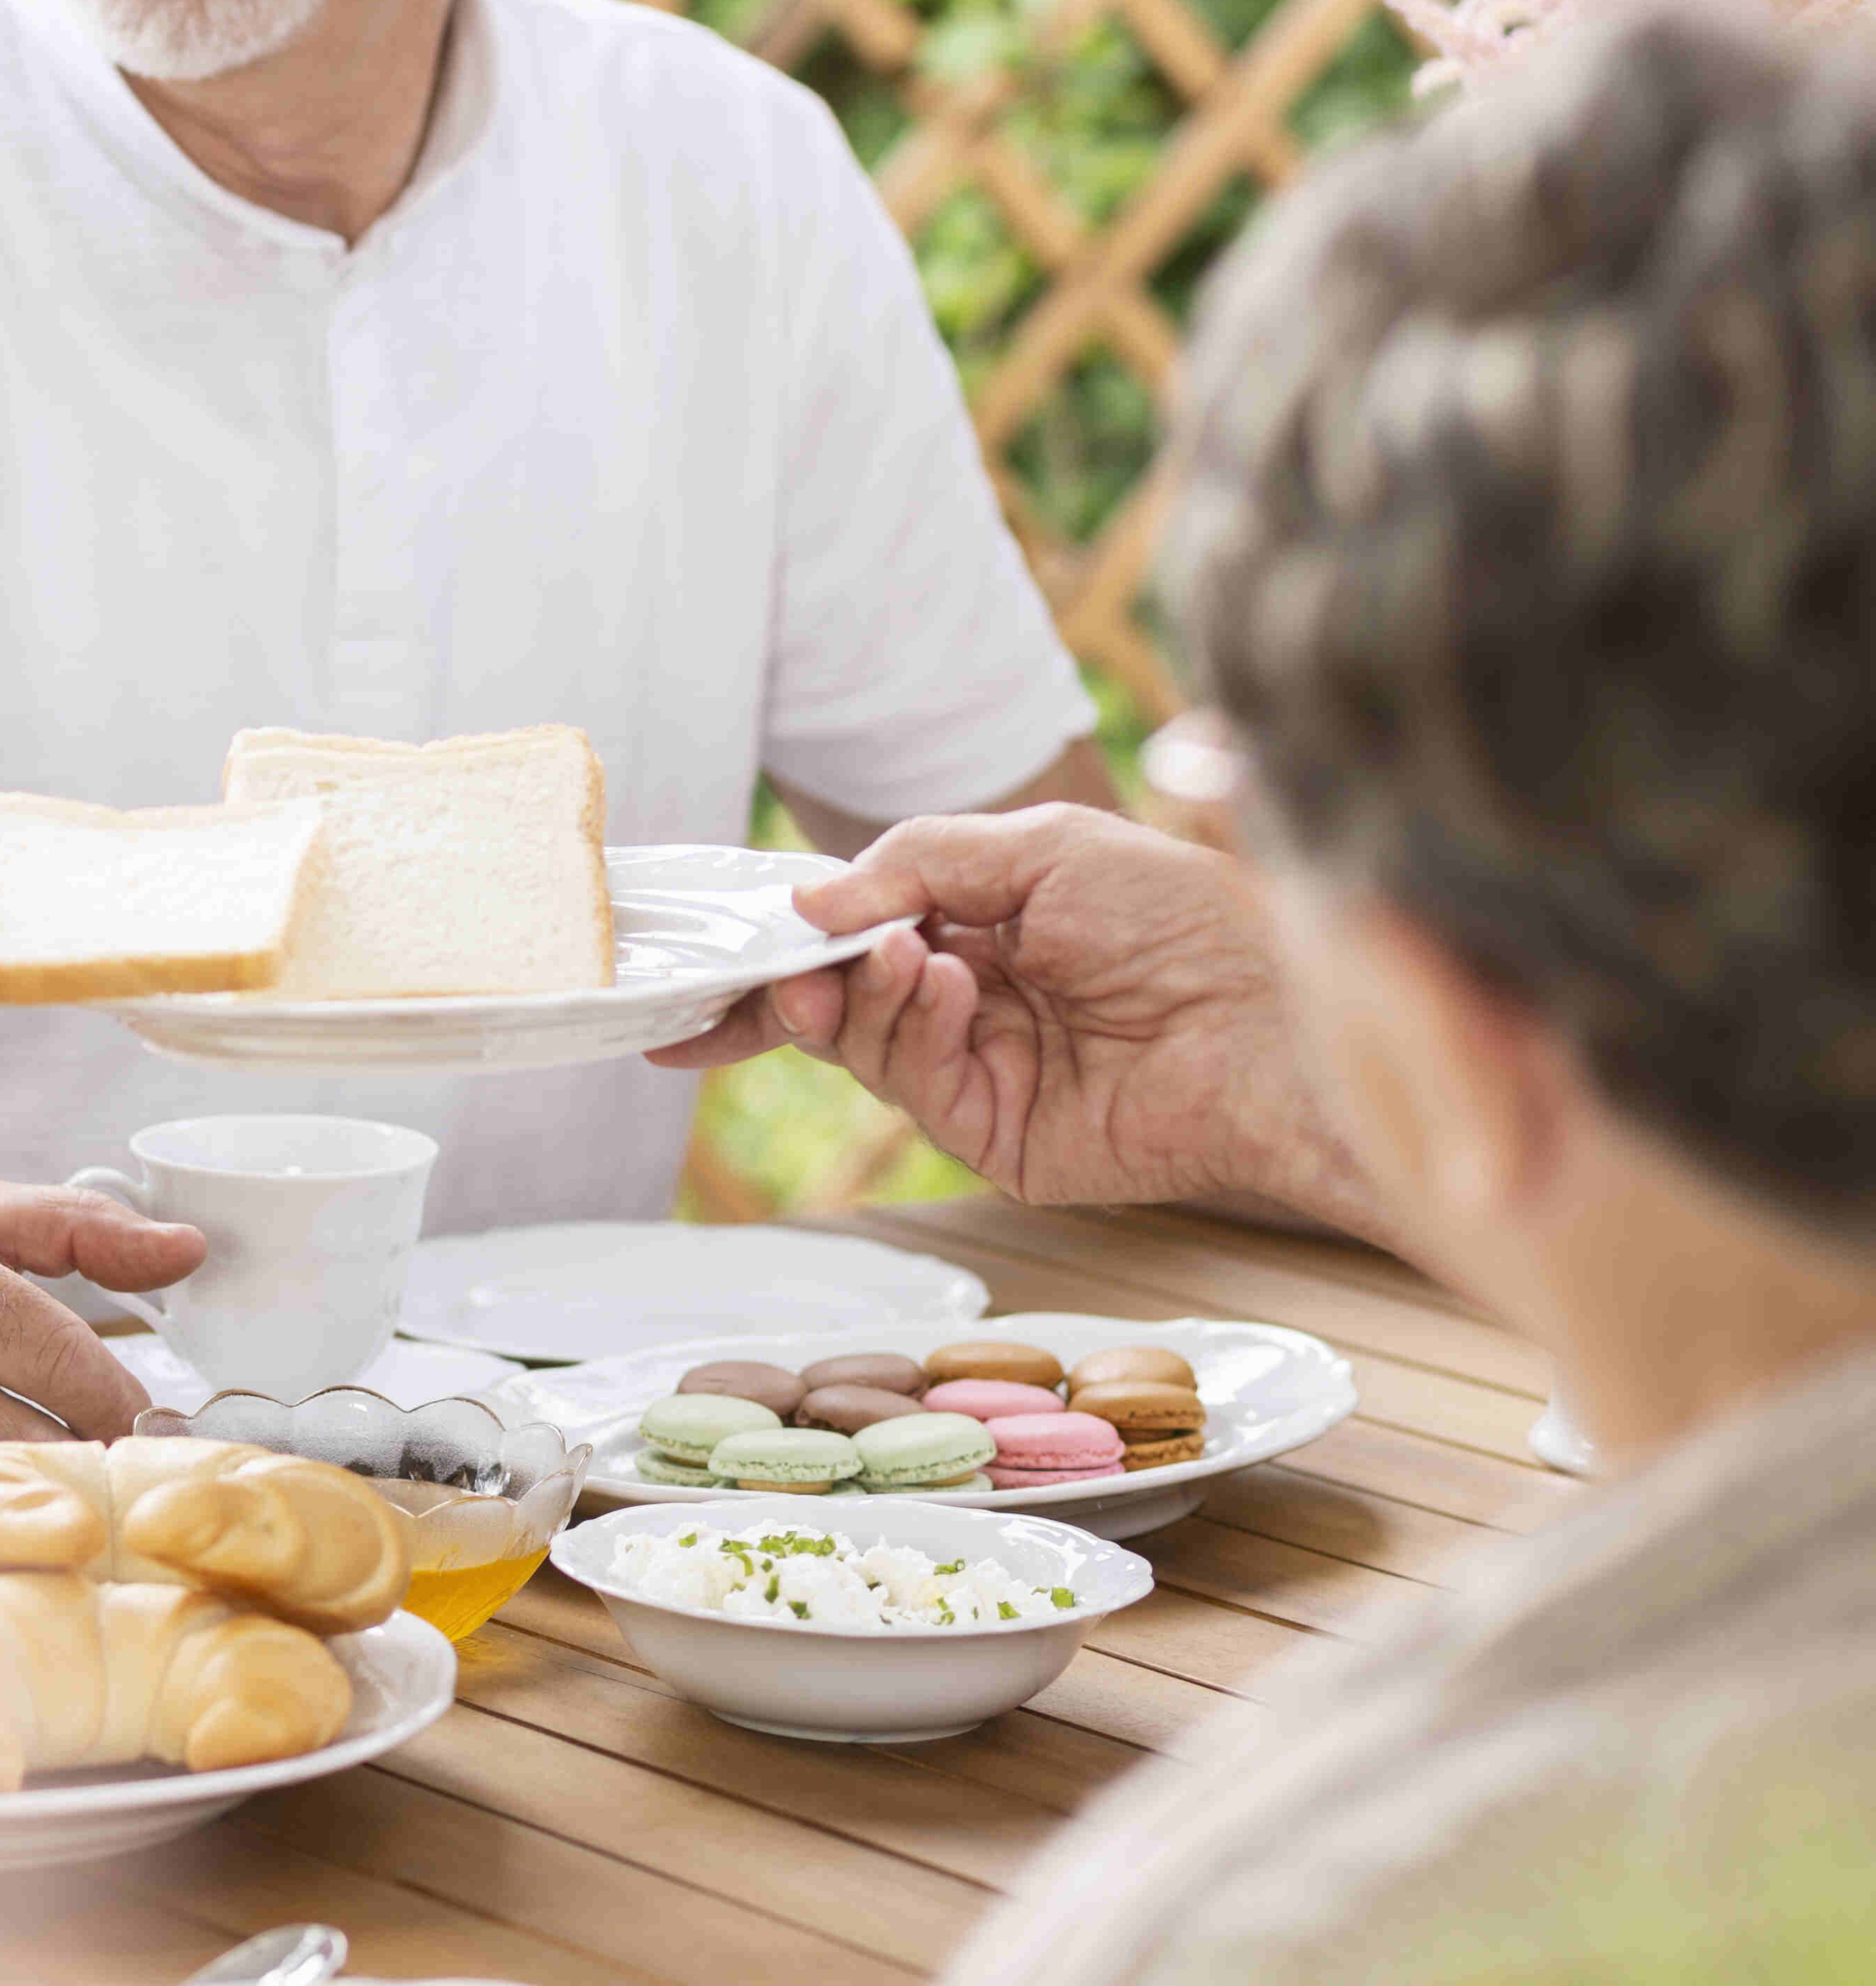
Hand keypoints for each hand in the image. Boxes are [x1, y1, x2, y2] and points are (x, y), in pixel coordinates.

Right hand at [649, 805, 1354, 1218]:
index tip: (708, 953)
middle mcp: (974, 1004)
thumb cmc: (1186, 917)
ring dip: (860, 993)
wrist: (1277, 1022)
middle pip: (837, 999)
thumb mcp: (1042, 848)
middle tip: (791, 959)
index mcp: (985, 928)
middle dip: (799, 977)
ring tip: (901, 954)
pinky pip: (910, 1087)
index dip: (782, 944)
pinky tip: (943, 986)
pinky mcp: (997, 1137)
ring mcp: (982, 1074)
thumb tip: (806, 903)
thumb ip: (916, 862)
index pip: (856, 936)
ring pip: (861, 1044)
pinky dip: (908, 1030)